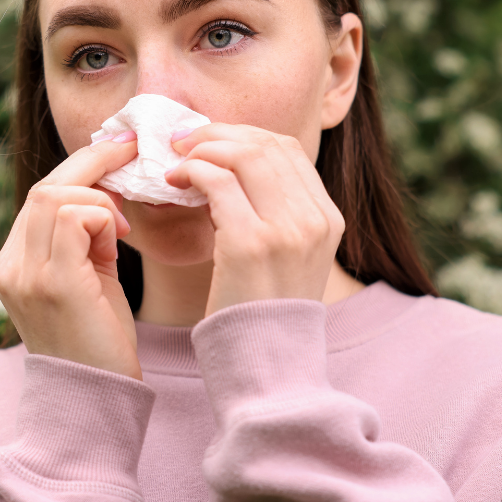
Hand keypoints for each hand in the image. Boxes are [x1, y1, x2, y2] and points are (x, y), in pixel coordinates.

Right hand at [0, 133, 142, 379]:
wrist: (94, 404)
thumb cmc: (99, 344)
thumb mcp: (86, 281)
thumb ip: (85, 239)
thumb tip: (106, 192)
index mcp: (13, 263)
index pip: (42, 195)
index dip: (81, 167)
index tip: (120, 148)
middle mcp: (10, 266)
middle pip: (46, 186)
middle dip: (94, 165)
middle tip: (133, 154)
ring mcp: (24, 275)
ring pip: (56, 195)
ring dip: (100, 201)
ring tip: (123, 231)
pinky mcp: (51, 283)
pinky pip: (72, 217)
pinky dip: (103, 218)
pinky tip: (119, 243)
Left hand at [165, 124, 343, 314]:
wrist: (267, 366)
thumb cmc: (263, 312)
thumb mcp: (287, 257)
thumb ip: (273, 213)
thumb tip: (229, 169)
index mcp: (328, 218)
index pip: (287, 148)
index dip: (242, 135)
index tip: (207, 140)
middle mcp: (315, 218)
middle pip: (265, 143)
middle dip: (217, 134)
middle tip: (181, 142)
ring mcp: (287, 230)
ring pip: (242, 154)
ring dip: (201, 150)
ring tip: (174, 163)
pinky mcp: (251, 244)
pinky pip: (216, 182)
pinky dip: (190, 172)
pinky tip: (173, 184)